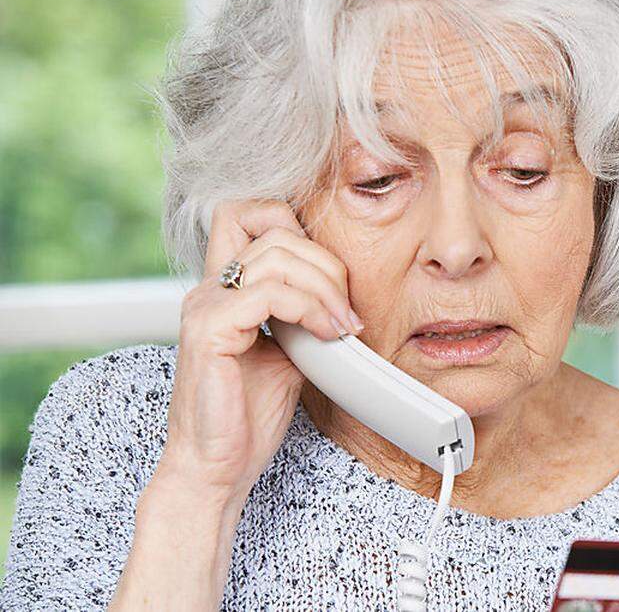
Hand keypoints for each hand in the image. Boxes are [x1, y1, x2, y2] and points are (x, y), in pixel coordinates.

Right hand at [160, 199, 361, 498]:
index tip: (331, 280)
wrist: (217, 469)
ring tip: (343, 327)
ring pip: (277, 255)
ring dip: (325, 288)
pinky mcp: (209, 331)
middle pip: (274, 229)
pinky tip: (326, 335)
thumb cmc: (248, 419)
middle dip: (326, 264)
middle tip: (348, 311)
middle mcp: (208, 290)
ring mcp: (205, 307)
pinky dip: (309, 308)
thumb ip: (303, 316)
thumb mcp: (289, 354)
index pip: (247, 213)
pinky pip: (269, 293)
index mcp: (224, 290)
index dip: (296, 227)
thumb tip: (342, 297)